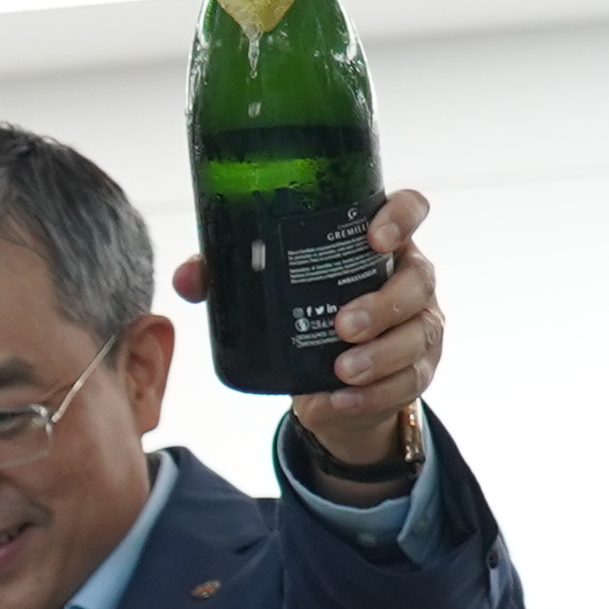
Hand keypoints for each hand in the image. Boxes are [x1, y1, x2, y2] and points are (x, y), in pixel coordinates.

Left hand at [179, 186, 437, 470]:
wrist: (330, 383)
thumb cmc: (304, 312)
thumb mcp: (269, 290)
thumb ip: (228, 276)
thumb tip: (188, 279)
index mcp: (381, 243)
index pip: (410, 209)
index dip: (402, 217)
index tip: (375, 237)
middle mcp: (410, 278)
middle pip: (418, 279)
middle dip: (382, 304)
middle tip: (341, 324)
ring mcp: (420, 324)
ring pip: (418, 334)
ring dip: (381, 354)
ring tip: (341, 369)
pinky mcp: (418, 370)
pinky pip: (407, 382)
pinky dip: (374, 394)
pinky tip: (342, 399)